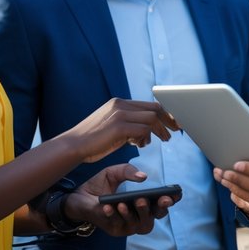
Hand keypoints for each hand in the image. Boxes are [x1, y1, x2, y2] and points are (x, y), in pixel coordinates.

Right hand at [60, 98, 177, 162]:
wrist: (72, 146)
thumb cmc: (92, 141)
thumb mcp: (113, 129)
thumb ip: (128, 126)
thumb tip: (145, 133)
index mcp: (119, 103)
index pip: (148, 104)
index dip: (164, 113)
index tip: (173, 121)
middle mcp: (120, 105)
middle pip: (154, 108)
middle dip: (169, 119)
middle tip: (176, 130)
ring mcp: (119, 114)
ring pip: (151, 119)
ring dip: (160, 131)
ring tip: (165, 139)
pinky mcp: (118, 126)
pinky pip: (142, 130)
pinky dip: (146, 138)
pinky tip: (141, 145)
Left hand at [69, 164, 180, 236]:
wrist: (78, 197)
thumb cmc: (100, 186)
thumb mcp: (114, 173)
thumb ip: (128, 171)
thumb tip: (143, 177)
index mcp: (142, 203)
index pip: (160, 205)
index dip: (170, 201)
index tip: (175, 194)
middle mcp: (138, 216)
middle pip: (154, 218)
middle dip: (157, 209)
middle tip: (156, 199)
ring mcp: (127, 225)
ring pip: (138, 224)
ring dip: (134, 214)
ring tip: (126, 203)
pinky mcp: (114, 230)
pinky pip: (117, 224)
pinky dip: (114, 215)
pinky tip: (109, 206)